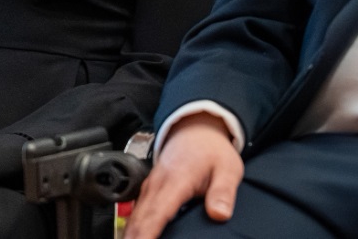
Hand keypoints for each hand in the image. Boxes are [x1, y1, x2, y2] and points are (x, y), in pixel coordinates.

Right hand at [123, 113, 243, 238]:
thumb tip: (220, 214)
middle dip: (134, 237)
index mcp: (177, 180)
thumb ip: (223, 192)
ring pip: (135, 214)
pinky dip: (132, 225)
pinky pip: (137, 209)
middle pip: (140, 217)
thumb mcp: (228, 169)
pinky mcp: (150, 187)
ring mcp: (151, 184)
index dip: (148, 233)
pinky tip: (131, 237)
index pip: (158, 212)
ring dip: (130, 233)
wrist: (197, 128)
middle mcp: (158, 182)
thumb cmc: (212, 150)